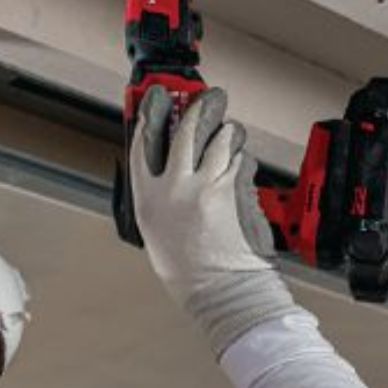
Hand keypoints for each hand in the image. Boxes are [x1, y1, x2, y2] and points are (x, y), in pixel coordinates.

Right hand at [129, 86, 295, 354]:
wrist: (221, 290)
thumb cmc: (191, 272)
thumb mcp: (159, 232)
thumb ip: (162, 197)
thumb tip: (172, 169)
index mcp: (148, 200)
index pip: (143, 144)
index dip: (150, 116)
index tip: (156, 98)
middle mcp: (173, 189)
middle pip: (185, 131)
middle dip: (200, 107)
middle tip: (210, 97)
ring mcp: (203, 187)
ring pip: (219, 139)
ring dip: (228, 131)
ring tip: (232, 132)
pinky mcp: (232, 190)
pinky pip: (240, 160)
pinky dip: (244, 158)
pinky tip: (244, 164)